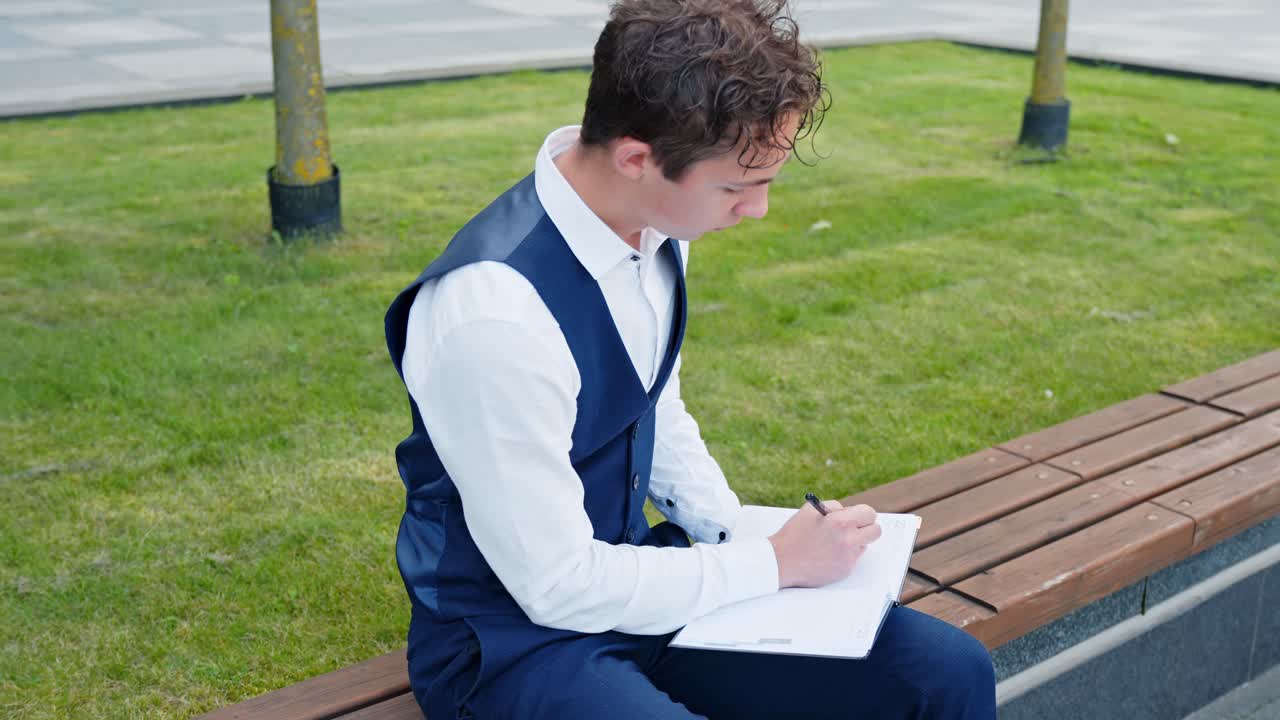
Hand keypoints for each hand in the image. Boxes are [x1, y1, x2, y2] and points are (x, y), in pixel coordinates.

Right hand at [767, 501, 881, 588]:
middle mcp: (849, 540)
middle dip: (866, 527)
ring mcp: (848, 558)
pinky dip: (844, 555)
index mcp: (841, 522)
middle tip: (854, 527)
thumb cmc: (795, 533)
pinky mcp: (845, 571)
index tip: (857, 516)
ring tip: (834, 542)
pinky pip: (853, 558)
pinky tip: (827, 554)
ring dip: (855, 541)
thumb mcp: (811, 510)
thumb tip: (849, 512)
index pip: (869, 513)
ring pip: (864, 545)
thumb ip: (834, 507)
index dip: (862, 513)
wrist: (782, 561)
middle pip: (876, 531)